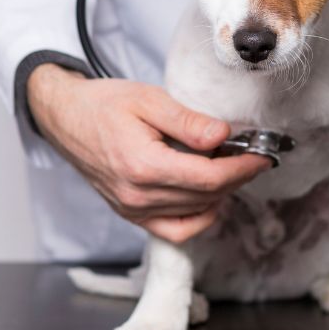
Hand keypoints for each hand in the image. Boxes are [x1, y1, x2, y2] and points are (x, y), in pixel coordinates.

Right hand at [27, 64, 269, 242]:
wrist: (65, 118)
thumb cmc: (103, 105)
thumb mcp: (148, 100)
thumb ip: (188, 122)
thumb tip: (223, 137)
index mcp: (143, 166)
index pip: (209, 179)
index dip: (242, 168)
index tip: (262, 155)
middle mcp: (137, 197)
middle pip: (206, 197)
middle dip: (237, 178)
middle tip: (253, 156)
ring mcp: (133, 210)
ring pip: (194, 215)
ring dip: (221, 195)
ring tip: (231, 168)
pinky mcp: (131, 214)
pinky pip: (174, 229)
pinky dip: (198, 216)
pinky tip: (208, 193)